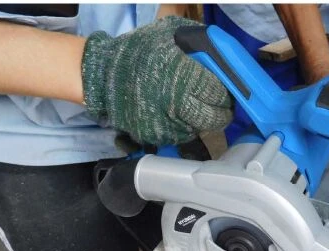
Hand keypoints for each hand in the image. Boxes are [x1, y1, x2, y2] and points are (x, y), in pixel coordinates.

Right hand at [81, 16, 231, 145]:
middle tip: (221, 106)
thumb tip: (226, 53)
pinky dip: (185, 127)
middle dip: (221, 112)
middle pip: (213, 118)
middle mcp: (176, 104)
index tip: (224, 91)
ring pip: (199, 129)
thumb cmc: (138, 52)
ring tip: (196, 107)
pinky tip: (179, 114)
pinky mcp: (156, 137)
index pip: (216, 93)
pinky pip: (181, 136)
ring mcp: (166, 125)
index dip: (224, 93)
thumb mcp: (169, 34)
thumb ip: (200, 41)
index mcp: (181, 76)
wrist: (102, 76)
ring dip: (203, 121)